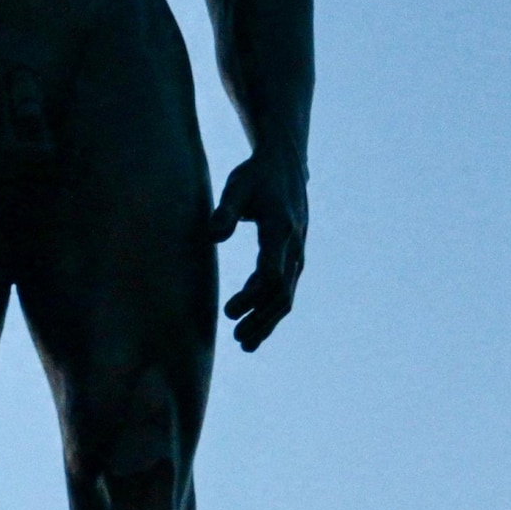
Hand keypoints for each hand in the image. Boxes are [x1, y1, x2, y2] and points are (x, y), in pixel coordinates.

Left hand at [211, 154, 306, 349]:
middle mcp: (294, 246)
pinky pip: (285, 292)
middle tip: (236, 337)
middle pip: (281, 293)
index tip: (229, 311)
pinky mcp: (293, 259)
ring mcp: (297, 254)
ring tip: (244, 343)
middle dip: (260, 318)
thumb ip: (225, 211)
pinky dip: (271, 314)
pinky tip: (255, 333)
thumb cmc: (256, 177)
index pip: (271, 273)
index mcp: (280, 230)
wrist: (286, 166)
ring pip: (286, 297)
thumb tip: (213, 236)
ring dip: (266, 322)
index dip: (252, 296)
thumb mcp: (237, 186)